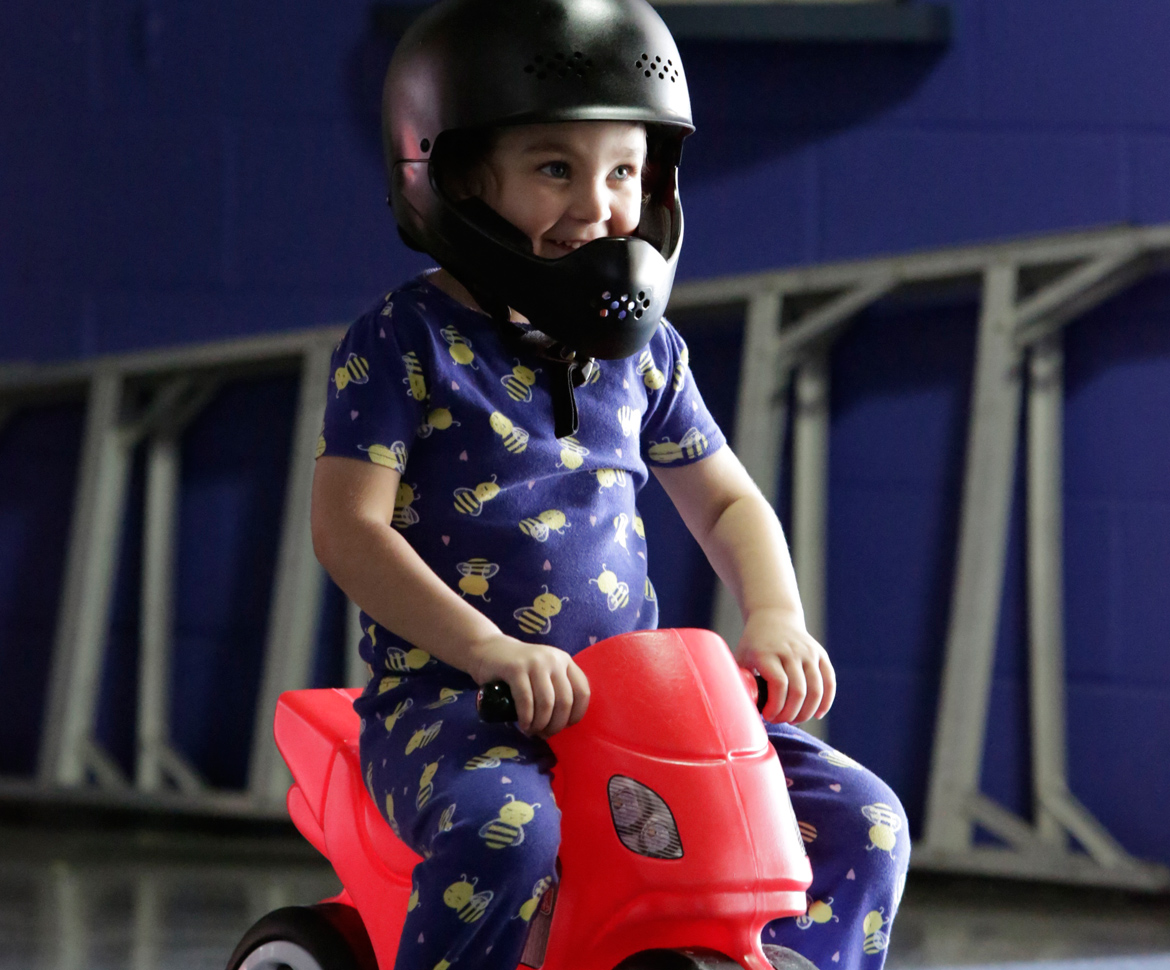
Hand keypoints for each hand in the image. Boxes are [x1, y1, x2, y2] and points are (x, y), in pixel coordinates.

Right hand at [465, 634, 589, 736]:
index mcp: (565, 661)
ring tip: (532, 731)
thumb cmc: (519, 668)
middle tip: (544, 734)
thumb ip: (556, 688)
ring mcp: (535, 662)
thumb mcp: (544, 673)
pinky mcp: (515, 668)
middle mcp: (554, 659)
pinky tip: (524, 725)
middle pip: (565, 701)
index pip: (582, 691)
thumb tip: (565, 723)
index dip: (576, 714)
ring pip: (547, 703)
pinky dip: (526, 718)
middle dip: (556, 724)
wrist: (488, 650)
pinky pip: (526, 700)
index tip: (565, 726)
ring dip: (541, 724)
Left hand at [735, 608, 835, 723]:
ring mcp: (808, 652)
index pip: (779, 684)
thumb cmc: (754, 644)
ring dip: (807, 711)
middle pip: (798, 690)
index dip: (776, 706)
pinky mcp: (820, 654)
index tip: (768, 715)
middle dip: (790, 713)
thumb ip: (741, 679)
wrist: (774, 617)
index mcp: (767, 653)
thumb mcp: (741, 656)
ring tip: (795, 719)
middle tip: (781, 720)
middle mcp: (790, 651)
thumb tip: (739, 708)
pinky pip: (829, 682)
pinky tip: (817, 714)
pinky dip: (825, 701)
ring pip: (816, 689)